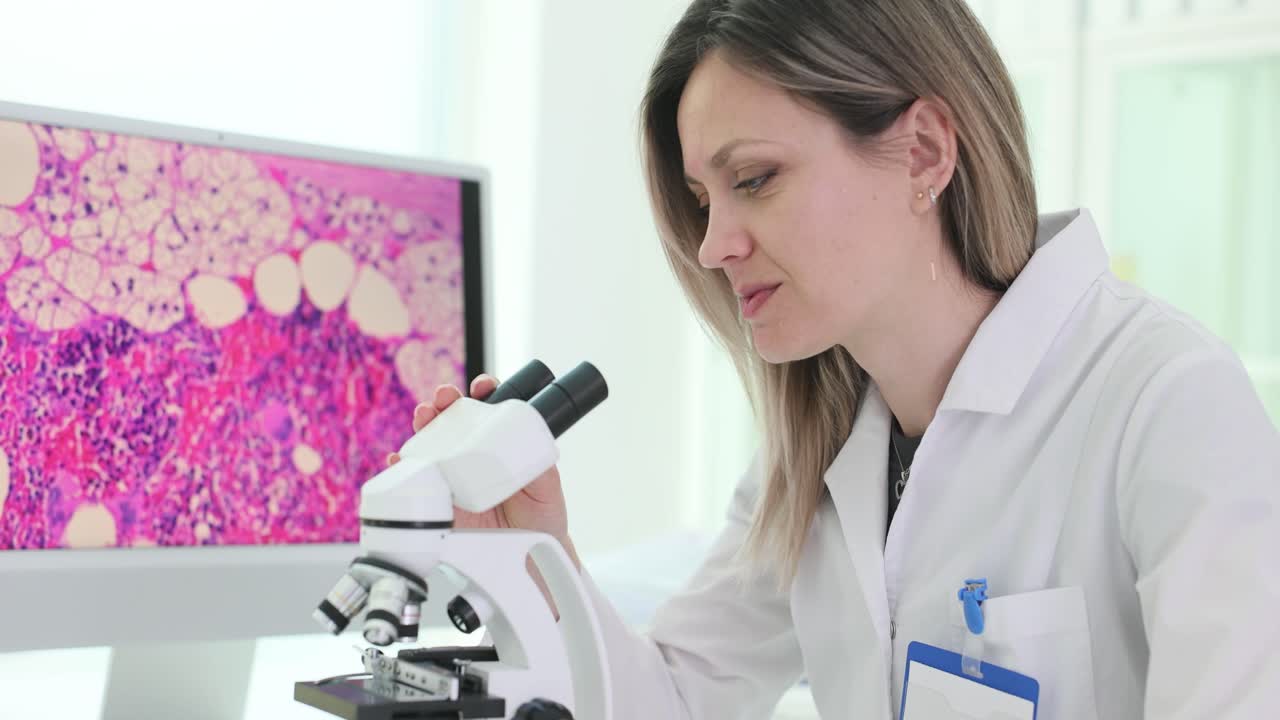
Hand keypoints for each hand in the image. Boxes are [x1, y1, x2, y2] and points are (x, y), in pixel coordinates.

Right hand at [386, 374, 580, 615]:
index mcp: (501, 445)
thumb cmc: (543, 519)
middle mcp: (474, 456)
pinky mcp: (439, 500)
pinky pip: (415, 480)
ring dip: (424, 424)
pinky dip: (404, 467)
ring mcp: (454, 476)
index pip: (490, 410)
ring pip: (431, 443)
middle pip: (454, 420)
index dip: (485, 392)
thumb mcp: (547, 486)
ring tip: (423, 416)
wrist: (530, 561)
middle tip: (445, 397)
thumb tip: (531, 441)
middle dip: (446, 402)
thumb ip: (538, 464)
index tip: (484, 386)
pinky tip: (402, 459)